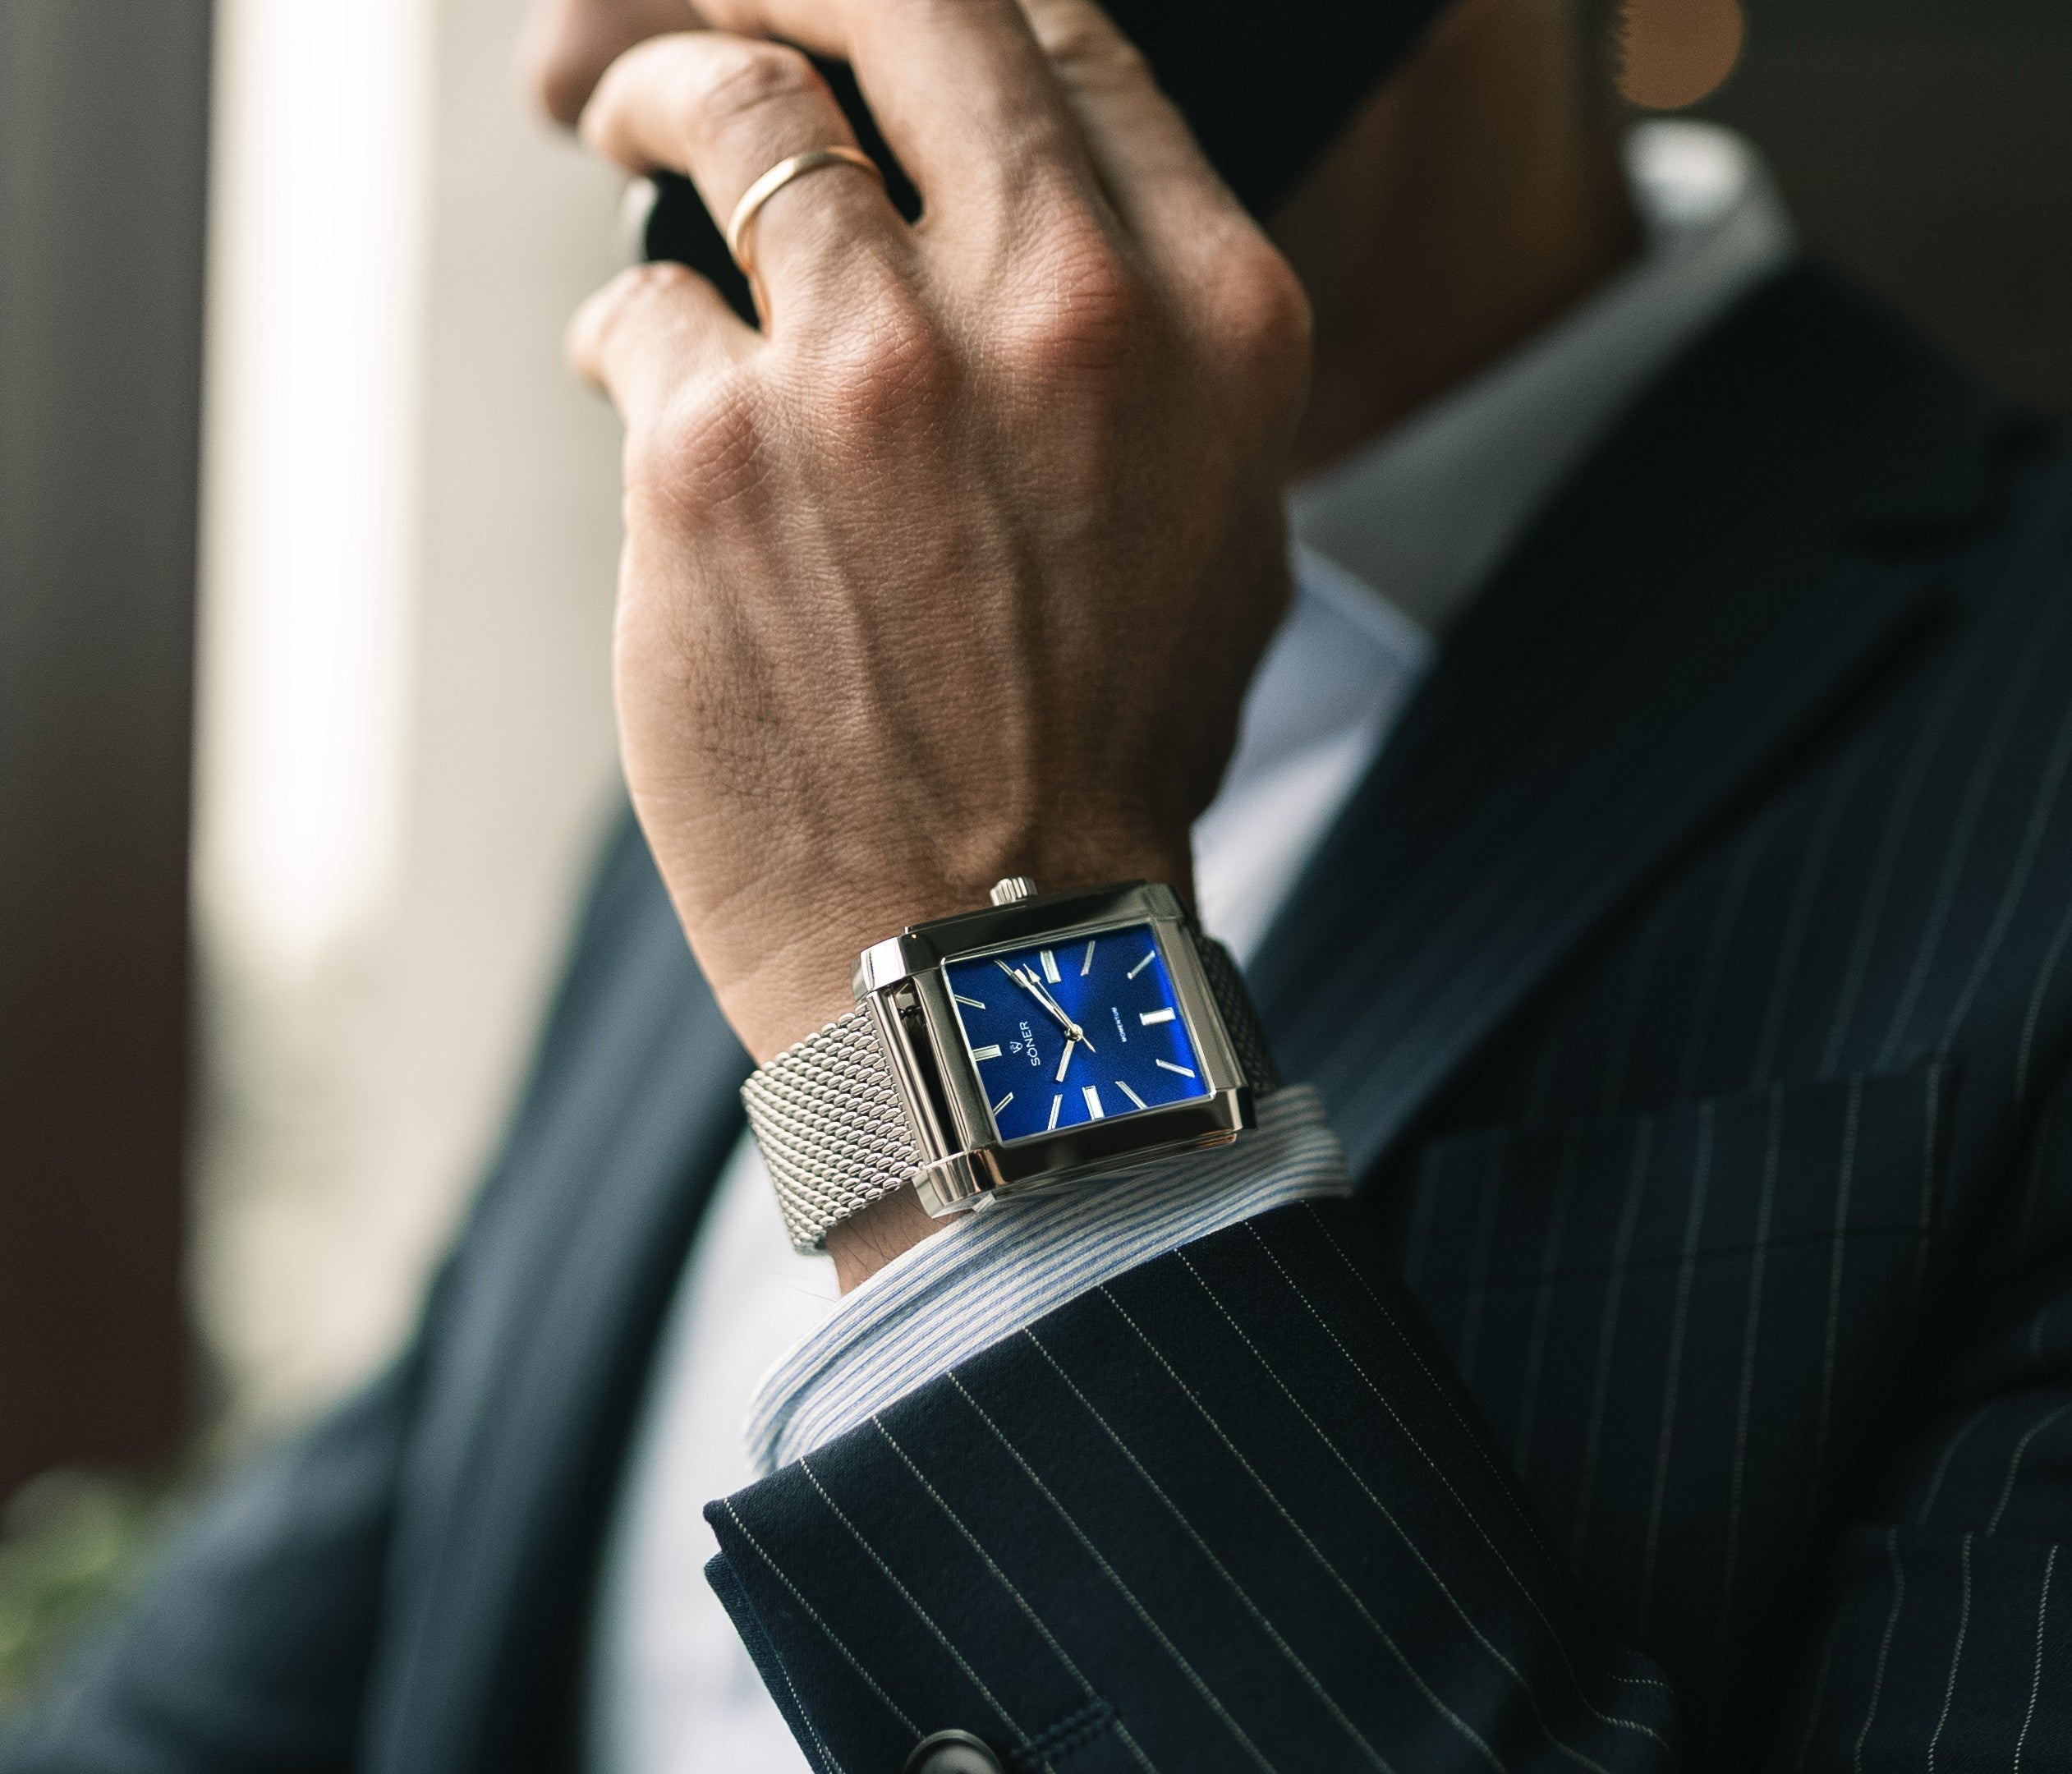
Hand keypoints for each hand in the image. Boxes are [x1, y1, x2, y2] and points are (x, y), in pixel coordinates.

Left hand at [567, 0, 1308, 1075]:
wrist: (995, 950)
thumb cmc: (1104, 762)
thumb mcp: (1224, 539)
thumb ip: (1150, 359)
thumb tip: (1039, 240)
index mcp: (1208, 317)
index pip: (1065, 38)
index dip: (950, 5)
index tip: (875, 20)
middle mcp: (1059, 312)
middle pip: (908, 5)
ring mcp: (879, 374)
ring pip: (735, 108)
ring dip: (663, 88)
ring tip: (616, 116)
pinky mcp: (716, 458)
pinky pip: (638, 310)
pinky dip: (624, 329)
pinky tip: (630, 377)